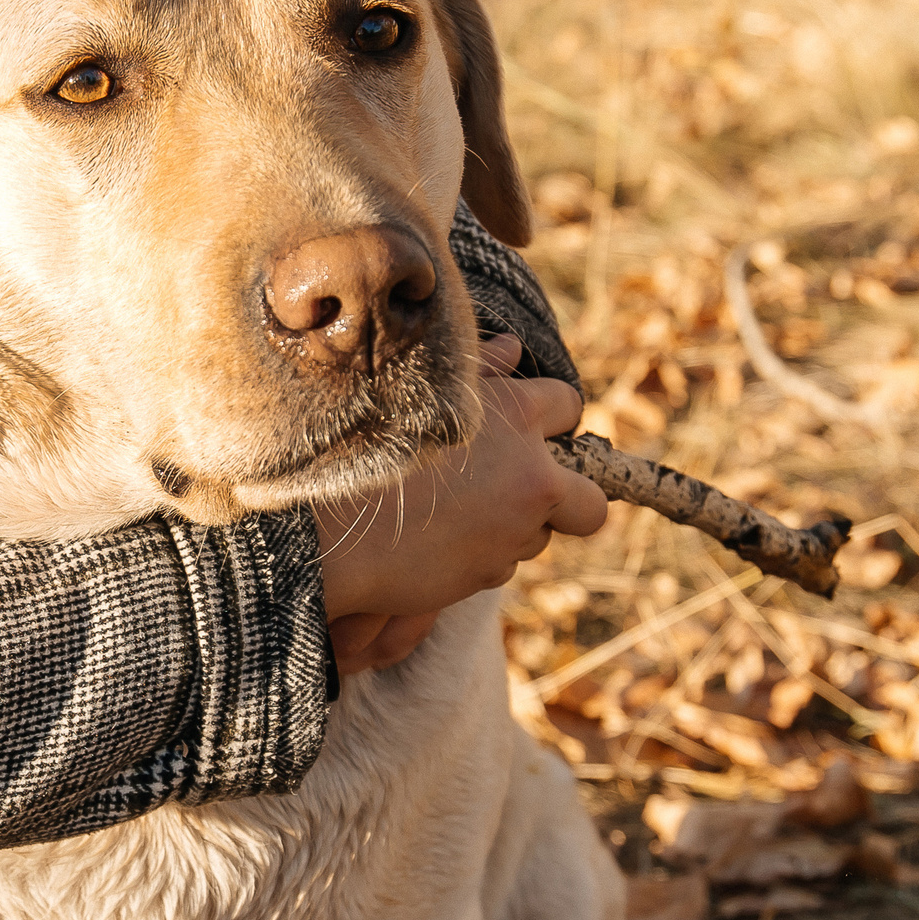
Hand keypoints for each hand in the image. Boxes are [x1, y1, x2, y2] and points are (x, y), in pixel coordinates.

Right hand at [314, 335, 606, 672]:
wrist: (326, 528)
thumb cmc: (362, 450)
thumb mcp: (420, 395)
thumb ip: (479, 372)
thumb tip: (514, 347)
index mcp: (516, 416)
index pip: (570, 406)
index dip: (552, 418)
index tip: (531, 430)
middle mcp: (532, 474)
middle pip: (591, 502)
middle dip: (569, 501)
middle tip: (524, 494)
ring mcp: (515, 530)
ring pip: (538, 534)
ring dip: (510, 527)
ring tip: (450, 515)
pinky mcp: (492, 572)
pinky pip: (500, 564)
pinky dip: (478, 556)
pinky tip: (433, 541)